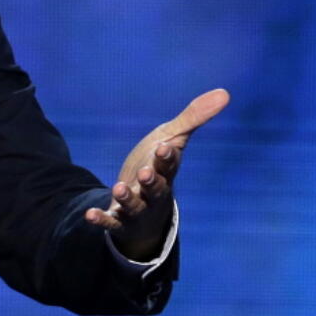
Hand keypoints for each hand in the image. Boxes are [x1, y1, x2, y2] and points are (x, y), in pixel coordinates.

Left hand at [84, 88, 228, 260]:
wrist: (147, 210)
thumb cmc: (158, 167)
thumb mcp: (170, 141)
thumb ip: (192, 119)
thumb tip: (224, 93)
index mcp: (166, 172)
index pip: (170, 165)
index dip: (167, 157)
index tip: (164, 147)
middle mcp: (155, 193)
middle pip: (156, 188)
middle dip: (152, 181)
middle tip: (145, 172)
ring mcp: (138, 209)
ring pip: (135, 206)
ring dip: (128, 198)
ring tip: (119, 188)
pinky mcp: (120, 220)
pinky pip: (111, 221)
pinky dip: (102, 219)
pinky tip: (90, 215)